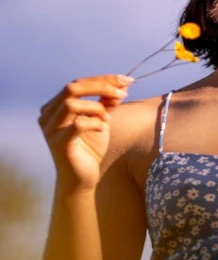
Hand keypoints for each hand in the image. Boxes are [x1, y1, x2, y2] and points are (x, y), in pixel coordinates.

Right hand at [38, 74, 134, 191]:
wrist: (83, 180)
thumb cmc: (90, 149)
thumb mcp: (101, 120)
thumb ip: (107, 102)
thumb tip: (122, 85)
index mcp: (55, 107)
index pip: (78, 84)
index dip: (103, 79)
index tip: (127, 80)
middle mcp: (48, 115)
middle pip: (72, 88)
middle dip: (101, 87)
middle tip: (122, 93)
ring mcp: (50, 130)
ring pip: (71, 104)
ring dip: (96, 108)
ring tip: (108, 119)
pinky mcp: (59, 144)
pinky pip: (77, 125)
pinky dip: (94, 123)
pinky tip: (102, 129)